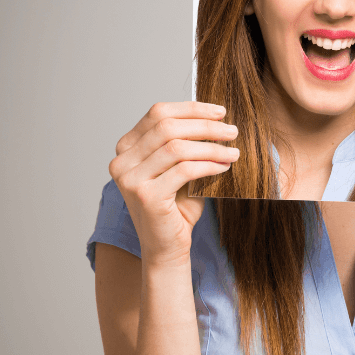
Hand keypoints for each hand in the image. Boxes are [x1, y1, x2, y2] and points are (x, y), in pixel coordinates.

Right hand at [108, 101, 238, 266]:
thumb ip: (188, 143)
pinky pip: (184, 170)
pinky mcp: (146, 196)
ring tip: (233, 152)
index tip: (220, 112)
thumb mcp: (181, 167)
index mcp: (127, 147)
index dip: (192, 109)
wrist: (168, 246)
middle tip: (233, 132)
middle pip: (168, 126)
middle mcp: (122, 160)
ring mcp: (130, 179)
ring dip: (211, 147)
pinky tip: (224, 168)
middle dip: (205, 126)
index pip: (158, 113)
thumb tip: (216, 118)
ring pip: (176, 147)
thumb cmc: (177, 206)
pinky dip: (209, 165)